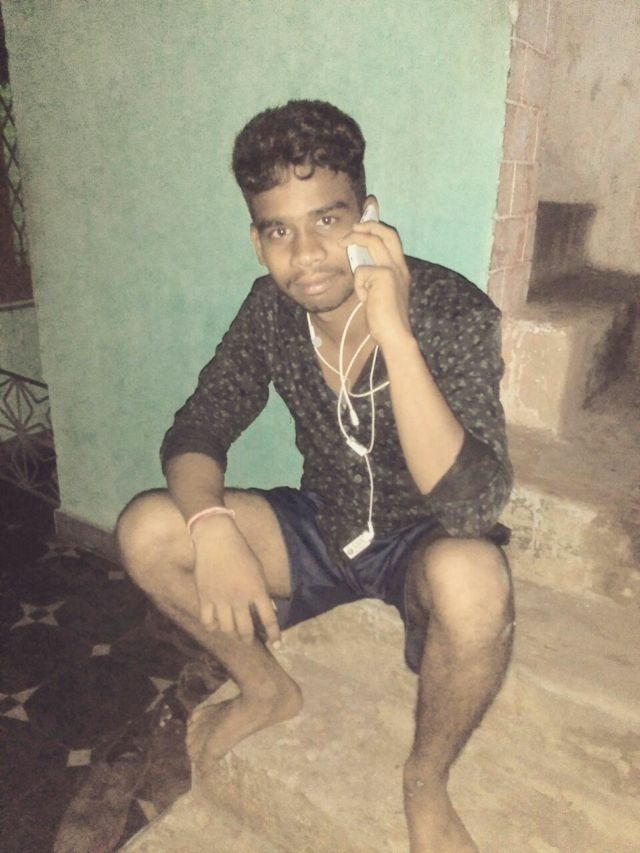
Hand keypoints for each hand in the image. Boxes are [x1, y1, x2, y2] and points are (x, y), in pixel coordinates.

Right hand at [190, 518, 280, 645]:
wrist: (216, 540)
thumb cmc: (241, 552)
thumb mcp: (258, 570)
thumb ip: (262, 591)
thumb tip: (269, 610)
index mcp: (256, 590)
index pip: (268, 619)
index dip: (274, 634)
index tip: (277, 644)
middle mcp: (239, 598)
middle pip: (245, 630)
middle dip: (248, 639)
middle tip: (248, 639)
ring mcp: (220, 600)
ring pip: (226, 629)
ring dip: (231, 633)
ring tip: (233, 631)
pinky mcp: (204, 598)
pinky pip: (208, 622)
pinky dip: (213, 626)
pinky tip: (217, 623)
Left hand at [341, 220, 412, 349]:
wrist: (395, 334)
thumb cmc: (385, 319)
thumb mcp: (379, 293)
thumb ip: (373, 278)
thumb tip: (358, 265)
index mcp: (401, 270)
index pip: (392, 240)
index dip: (379, 228)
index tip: (366, 220)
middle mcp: (400, 267)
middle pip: (387, 233)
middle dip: (369, 224)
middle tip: (354, 226)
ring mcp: (394, 270)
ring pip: (373, 241)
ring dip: (356, 238)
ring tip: (344, 241)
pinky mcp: (384, 275)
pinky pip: (361, 271)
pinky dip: (359, 285)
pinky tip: (365, 299)